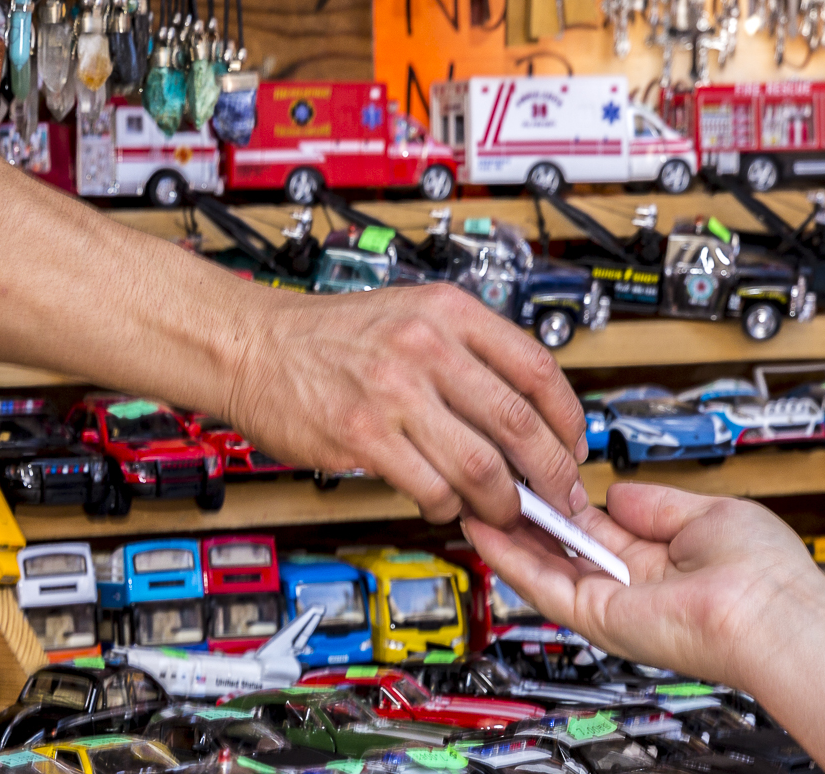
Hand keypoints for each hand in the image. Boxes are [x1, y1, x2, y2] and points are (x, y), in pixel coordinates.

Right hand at [221, 283, 588, 526]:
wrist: (252, 345)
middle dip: (550, 474)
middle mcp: (426, 346)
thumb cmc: (326, 335)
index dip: (568, 418)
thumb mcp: (409, 314)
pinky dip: (445, 508)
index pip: (538, 368)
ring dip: (502, 503)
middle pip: (520, 424)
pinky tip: (441, 505)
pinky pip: (430, 488)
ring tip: (500, 512)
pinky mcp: (362, 436)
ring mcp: (393, 392)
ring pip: (481, 466)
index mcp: (447, 312)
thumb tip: (522, 411)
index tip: (572, 446)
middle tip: (555, 497)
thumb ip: (465, 353)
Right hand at [463, 482, 824, 690]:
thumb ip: (654, 504)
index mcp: (661, 560)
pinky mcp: (597, 618)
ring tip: (473, 497)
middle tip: (491, 480)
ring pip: (543, 566)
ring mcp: (613, 604)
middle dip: (525, 514)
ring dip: (506, 533)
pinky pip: (542, 585)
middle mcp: (633, 585)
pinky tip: (485, 528)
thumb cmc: (762, 572)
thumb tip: (618, 490)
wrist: (771, 614)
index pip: (595, 526)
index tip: (533, 472)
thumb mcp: (705, 514)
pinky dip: (508, 557)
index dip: (561, 499)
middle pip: (562, 546)